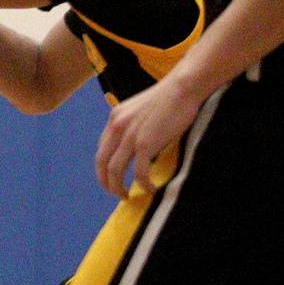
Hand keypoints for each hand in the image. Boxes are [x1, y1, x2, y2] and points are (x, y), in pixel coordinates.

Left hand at [95, 76, 201, 197]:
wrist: (181, 88)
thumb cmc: (169, 99)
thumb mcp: (141, 110)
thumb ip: (134, 125)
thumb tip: (139, 144)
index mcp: (114, 118)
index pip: (102, 148)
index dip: (105, 166)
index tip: (112, 177)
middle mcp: (117, 127)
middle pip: (102, 161)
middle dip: (105, 181)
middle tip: (115, 192)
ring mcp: (130, 135)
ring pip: (115, 170)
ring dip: (118, 187)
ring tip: (127, 196)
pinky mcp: (145, 143)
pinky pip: (139, 172)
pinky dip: (143, 184)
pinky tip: (150, 188)